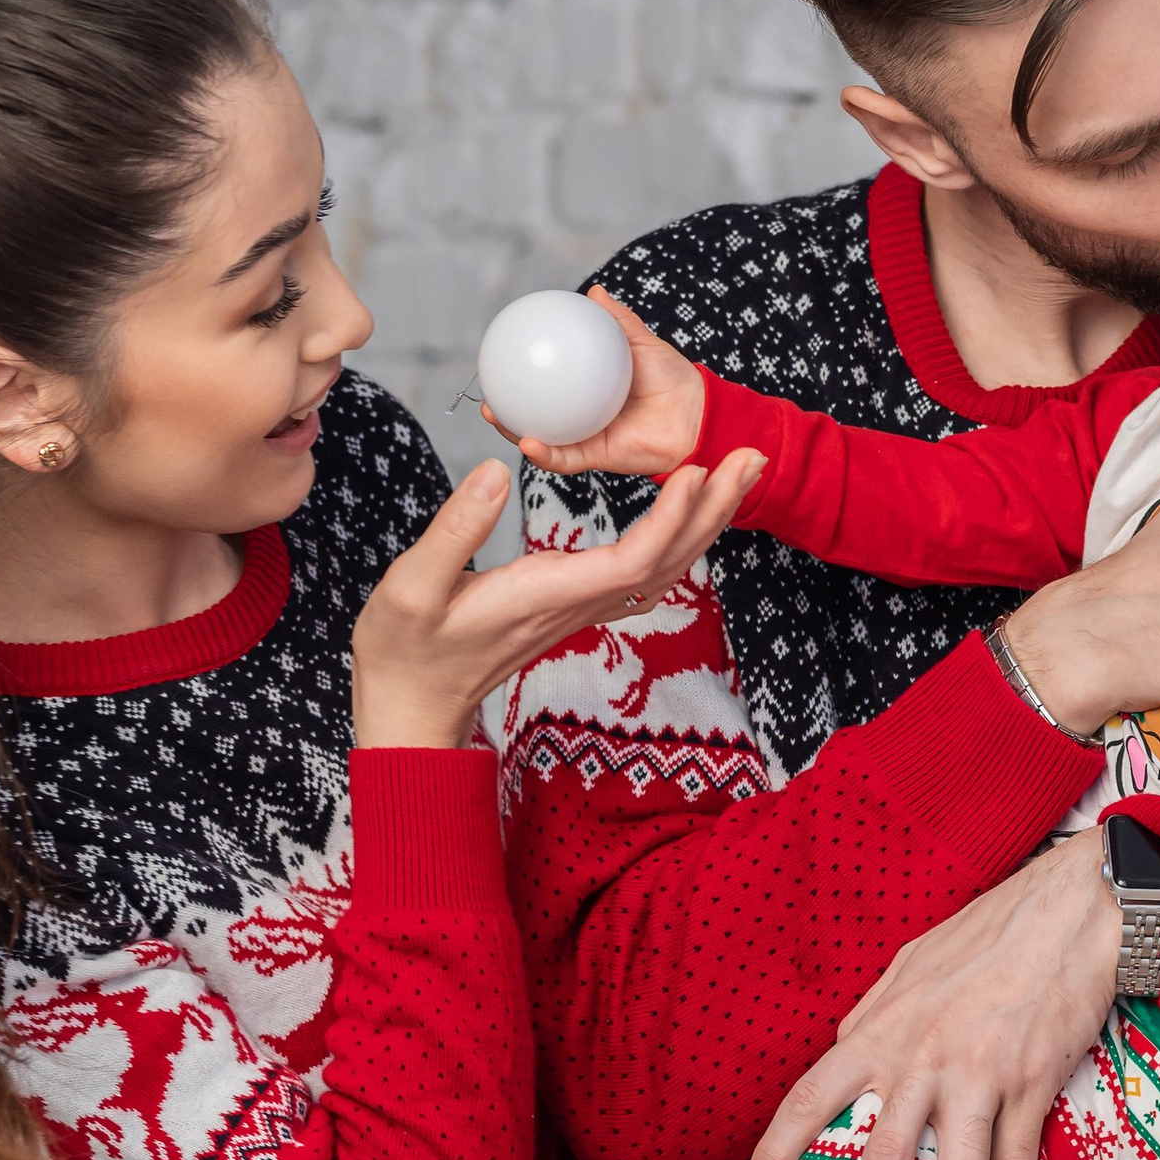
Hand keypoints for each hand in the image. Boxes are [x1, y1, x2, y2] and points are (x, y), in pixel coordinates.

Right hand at [351, 450, 761, 749]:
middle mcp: (576, 604)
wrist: (413, 704)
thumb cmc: (407, 650)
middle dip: (714, 509)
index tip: (694, 470)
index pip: (630, 560)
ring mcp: (579, 608)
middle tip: (752, 456)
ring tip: (736, 473)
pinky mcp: (572, 605)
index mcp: (547, 595)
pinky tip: (687, 514)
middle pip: (667, 562)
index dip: (670, 519)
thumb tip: (497, 470)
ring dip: (704, 521)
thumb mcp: (413, 586)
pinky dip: (674, 538)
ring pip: (662, 569)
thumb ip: (456, 529)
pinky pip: (641, 574)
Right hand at [498, 289, 711, 478]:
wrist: (698, 415)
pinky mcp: (597, 459)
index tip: (498, 363)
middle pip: (536, 415)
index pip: (547, 384)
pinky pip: (564, 458)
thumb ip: (617, 321)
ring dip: (514, 432)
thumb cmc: (674, 378)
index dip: (521, 377)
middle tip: (486, 397)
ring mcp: (587, 439)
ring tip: (494, 417)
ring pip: (542, 441)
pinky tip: (528, 441)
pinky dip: (544, 453)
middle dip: (506, 411)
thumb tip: (593, 290)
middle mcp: (583, 416)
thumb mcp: (641, 342)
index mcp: (589, 390)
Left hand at [742, 837, 1122, 1159]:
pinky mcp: (1030, 1087)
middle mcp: (918, 1060)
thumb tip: (844, 1048)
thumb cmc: (985, 936)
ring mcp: (976, 1076)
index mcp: (877, 1031)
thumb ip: (872, 1017)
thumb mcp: (908, 967)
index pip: (807, 1102)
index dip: (775, 1158)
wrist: (1069, 913)